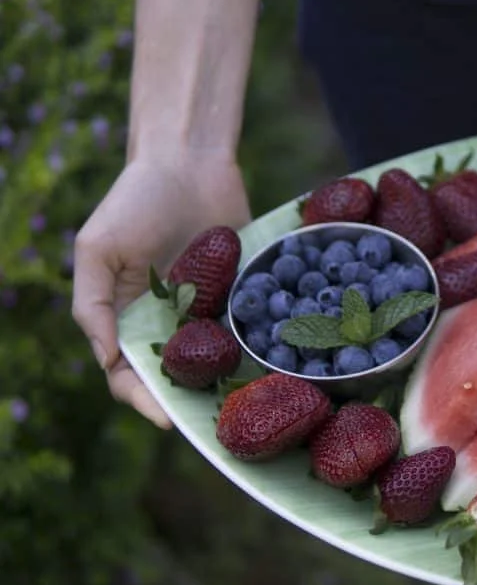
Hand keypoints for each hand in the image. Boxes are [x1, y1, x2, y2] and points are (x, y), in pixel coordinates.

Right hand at [71, 153, 250, 428]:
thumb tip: (106, 358)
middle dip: (191, 402)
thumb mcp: (99, 248)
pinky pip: (250, 330)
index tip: (168, 419)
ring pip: (216, 363)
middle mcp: (167, 322)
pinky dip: (259, 351)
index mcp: (126, 319)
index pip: (127, 376)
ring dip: (228, 385)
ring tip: (248, 407)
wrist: (190, 162)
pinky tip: (276, 369)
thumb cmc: (136, 199)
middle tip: (216, 422)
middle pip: (175, 378)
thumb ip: (92, 303)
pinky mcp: (243, 294)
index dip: (144, 400)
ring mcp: (208, 311)